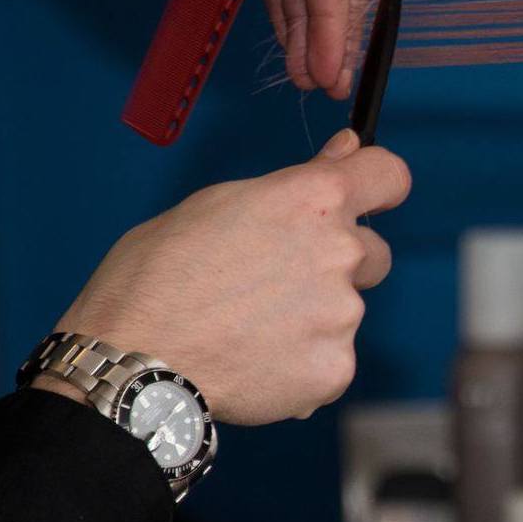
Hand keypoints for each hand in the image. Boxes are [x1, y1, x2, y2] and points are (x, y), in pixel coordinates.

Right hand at [47, 130, 409, 423]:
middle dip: (338, 265)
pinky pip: (331, 361)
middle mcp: (340, 253)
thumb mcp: (215, 204)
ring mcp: (342, 316)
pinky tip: (254, 363)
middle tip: (274, 283)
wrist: (134, 361)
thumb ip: (294, 182)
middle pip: (372, 253)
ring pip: (346, 312)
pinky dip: (302, 365)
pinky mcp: (336, 369)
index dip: (377, 185)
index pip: (388, 176)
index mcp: (312, 200)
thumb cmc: (156, 276)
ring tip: (248, 330)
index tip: (367, 197)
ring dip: (313, 319)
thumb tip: (346, 151)